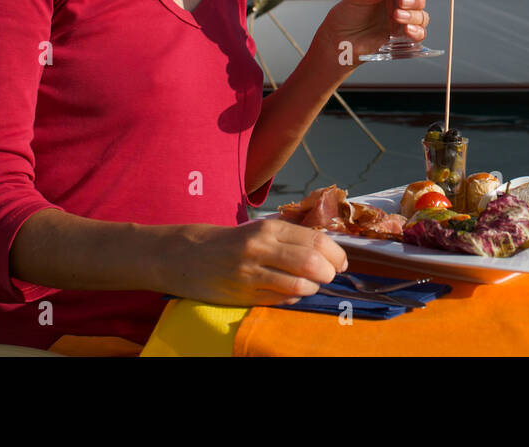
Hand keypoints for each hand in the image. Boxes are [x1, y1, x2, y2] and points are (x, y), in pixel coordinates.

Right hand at [160, 218, 348, 306]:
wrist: (186, 256)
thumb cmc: (232, 242)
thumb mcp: (260, 230)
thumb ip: (291, 237)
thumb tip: (329, 250)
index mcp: (269, 228)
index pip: (316, 240)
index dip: (336, 254)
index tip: (342, 262)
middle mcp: (261, 248)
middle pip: (312, 262)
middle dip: (329, 273)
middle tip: (330, 275)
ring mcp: (251, 273)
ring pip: (299, 285)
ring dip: (312, 288)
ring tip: (310, 285)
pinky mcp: (243, 295)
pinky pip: (281, 300)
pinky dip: (294, 298)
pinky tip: (290, 293)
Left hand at [312, 0, 429, 66]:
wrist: (339, 42)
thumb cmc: (344, 18)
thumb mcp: (354, 0)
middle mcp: (398, 4)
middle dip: (414, 0)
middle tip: (401, 1)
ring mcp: (401, 21)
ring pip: (421, 16)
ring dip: (414, 16)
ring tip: (398, 17)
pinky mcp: (402, 37)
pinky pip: (419, 34)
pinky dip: (417, 32)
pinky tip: (407, 30)